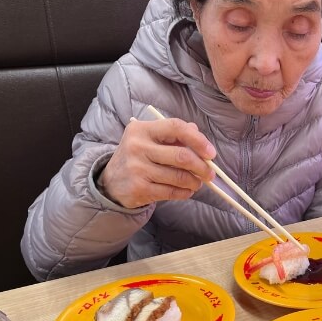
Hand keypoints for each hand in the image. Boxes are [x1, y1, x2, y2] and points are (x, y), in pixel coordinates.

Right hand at [97, 118, 215, 207]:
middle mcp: (137, 147)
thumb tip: (198, 134)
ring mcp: (137, 169)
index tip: (211, 153)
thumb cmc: (138, 157)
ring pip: (179, 177)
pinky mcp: (139, 189)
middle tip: (210, 173)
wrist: (111, 182)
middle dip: (201, 166)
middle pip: (181, 156)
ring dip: (195, 182)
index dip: (198, 140)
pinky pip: (171, 192)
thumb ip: (174, 135)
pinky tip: (187, 191)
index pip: (176, 127)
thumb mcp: (150, 139)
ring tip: (198, 182)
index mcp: (142, 129)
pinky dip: (184, 193)